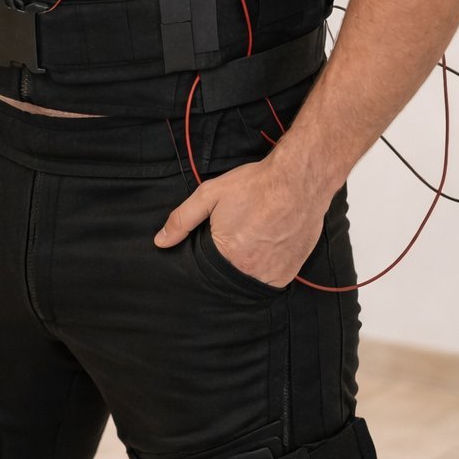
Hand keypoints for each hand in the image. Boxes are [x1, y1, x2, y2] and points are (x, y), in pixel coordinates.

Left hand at [154, 157, 325, 288]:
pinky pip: (272, 278)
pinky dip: (267, 266)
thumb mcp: (210, 195)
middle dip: (230, 258)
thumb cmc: (254, 185)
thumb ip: (182, 220)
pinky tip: (268, 243)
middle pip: (230, 275)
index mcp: (228, 257)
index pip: (208, 269)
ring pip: (251, 278)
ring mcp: (274, 275)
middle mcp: (251, 272)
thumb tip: (160, 241)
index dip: (212, 253)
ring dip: (250, 264)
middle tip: (241, 232)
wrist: (298, 179)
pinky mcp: (291, 272)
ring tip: (255, 236)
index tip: (222, 236)